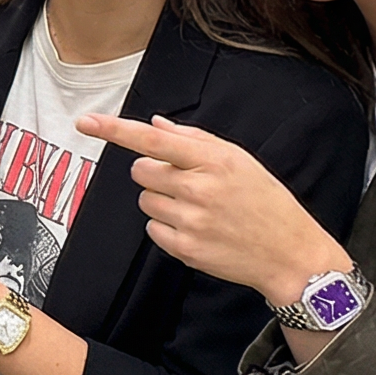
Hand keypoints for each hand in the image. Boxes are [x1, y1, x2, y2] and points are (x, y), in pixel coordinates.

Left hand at [77, 113, 345, 302]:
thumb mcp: (239, 160)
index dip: (115, 129)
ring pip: (145, 201)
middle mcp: (200, 189)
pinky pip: (152, 229)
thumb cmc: (265, 201)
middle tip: (185, 183)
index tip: (85, 121)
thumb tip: (156, 124)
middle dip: (154, 173)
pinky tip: (197, 229)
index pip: (154, 139)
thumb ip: (194, 140)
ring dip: (163, 201)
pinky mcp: (186, 249)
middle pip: (140, 171)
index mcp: (214, 160)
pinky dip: (167, 227)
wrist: (290, 254)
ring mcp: (192, 221)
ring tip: (199, 209)